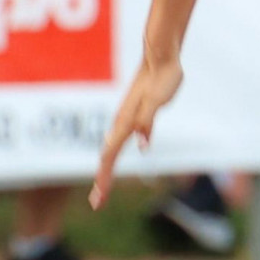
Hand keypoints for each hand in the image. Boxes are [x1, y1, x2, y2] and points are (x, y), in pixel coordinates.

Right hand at [90, 55, 184, 207]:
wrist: (161, 55)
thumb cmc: (163, 76)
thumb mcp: (158, 99)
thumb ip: (148, 120)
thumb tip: (142, 144)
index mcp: (126, 122)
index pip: (110, 155)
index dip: (104, 178)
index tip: (99, 198)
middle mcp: (122, 123)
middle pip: (106, 157)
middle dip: (101, 181)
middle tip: (97, 203)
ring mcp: (126, 120)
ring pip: (111, 150)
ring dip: (105, 171)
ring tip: (102, 189)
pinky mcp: (133, 116)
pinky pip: (118, 142)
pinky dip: (113, 157)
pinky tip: (114, 160)